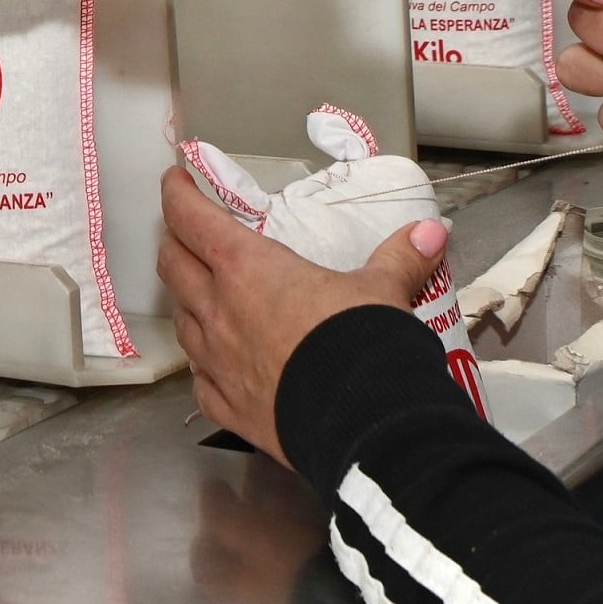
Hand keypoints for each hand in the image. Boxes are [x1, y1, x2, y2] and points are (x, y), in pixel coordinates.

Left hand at [158, 166, 451, 469]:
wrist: (362, 423)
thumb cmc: (362, 343)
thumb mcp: (384, 290)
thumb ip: (400, 258)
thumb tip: (430, 233)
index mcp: (247, 269)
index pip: (191, 219)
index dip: (177, 194)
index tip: (175, 180)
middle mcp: (218, 311)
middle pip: (172, 265)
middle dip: (174, 242)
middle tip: (185, 232)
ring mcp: (216, 362)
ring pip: (180, 320)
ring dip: (186, 301)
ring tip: (201, 294)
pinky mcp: (227, 406)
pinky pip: (200, 379)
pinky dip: (203, 364)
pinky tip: (214, 365)